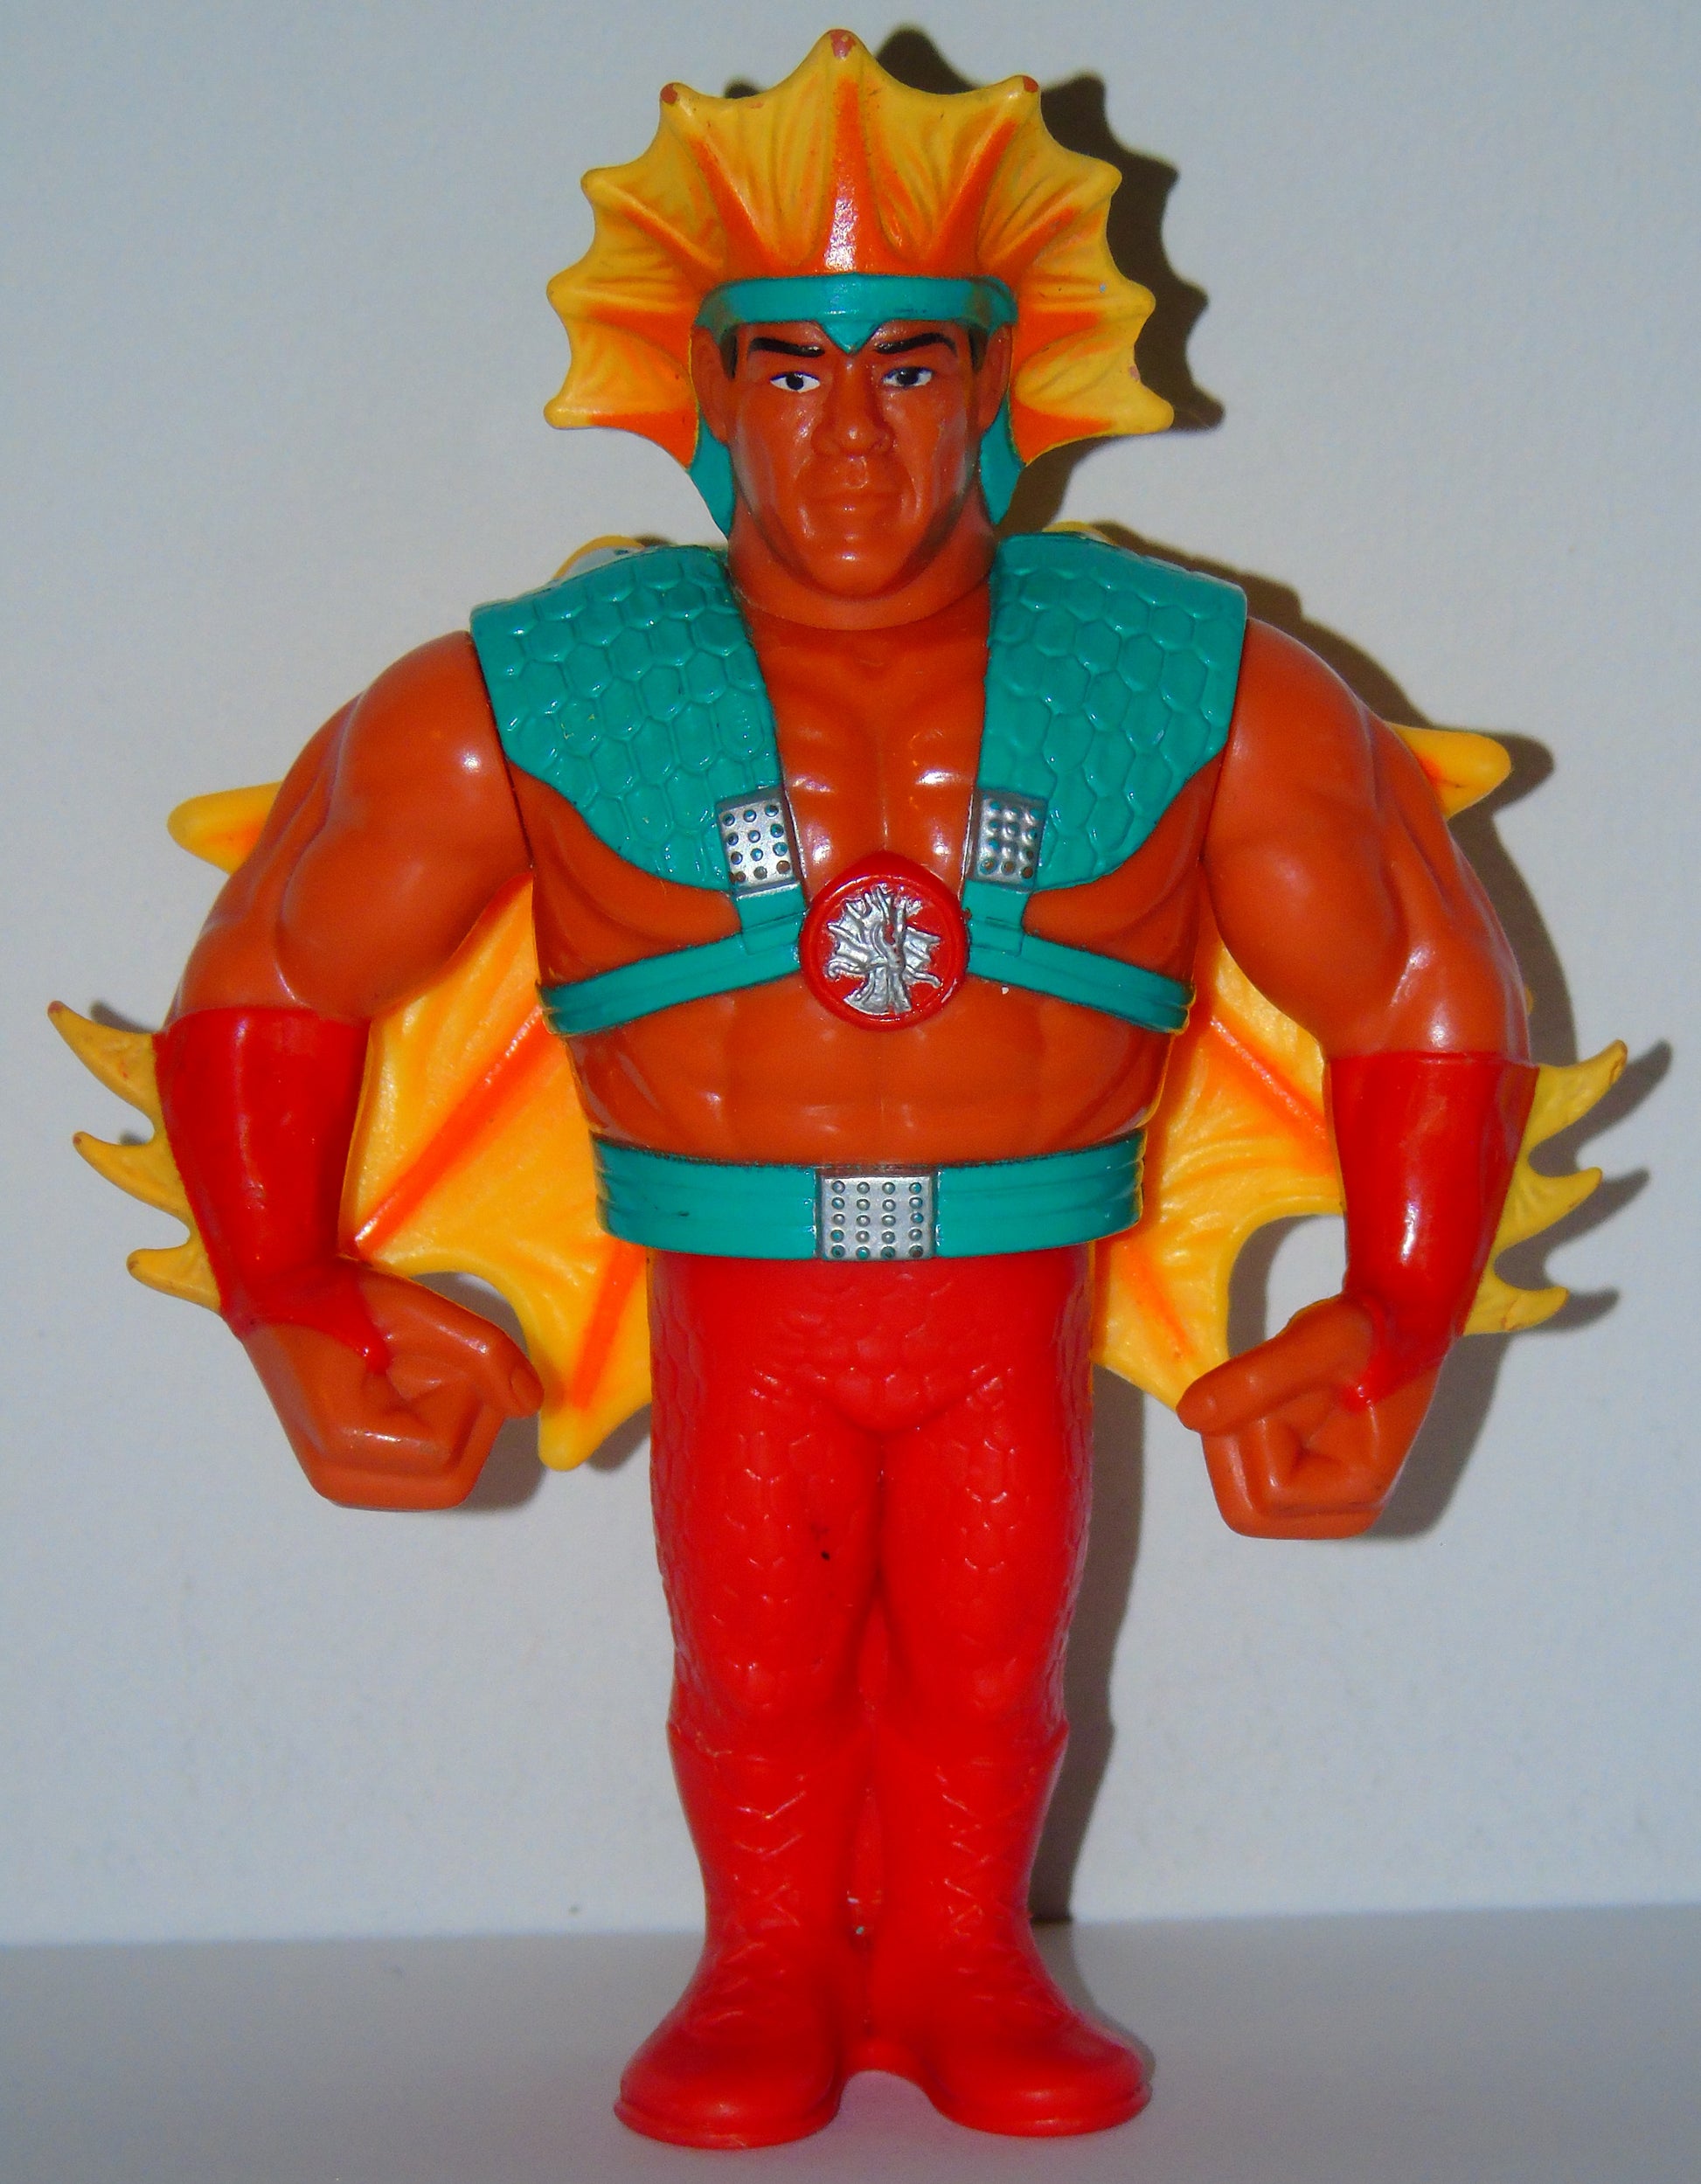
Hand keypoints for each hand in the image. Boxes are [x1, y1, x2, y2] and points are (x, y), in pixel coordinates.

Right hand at [242, 1266, 542, 1509]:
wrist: (280, 1296)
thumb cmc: (341, 1298)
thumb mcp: (420, 1313)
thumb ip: (484, 1354)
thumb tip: (532, 1402)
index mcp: (344, 1445)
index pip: (445, 1451)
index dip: (470, 1400)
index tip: (445, 1352)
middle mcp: (339, 1479)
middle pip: (451, 1481)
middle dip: (472, 1421)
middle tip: (449, 1365)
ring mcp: (343, 1484)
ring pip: (443, 1482)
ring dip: (456, 1425)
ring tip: (419, 1372)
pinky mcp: (353, 1476)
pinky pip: (424, 1474)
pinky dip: (439, 1432)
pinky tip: (412, 1391)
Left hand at [1177, 1296, 1438, 1538]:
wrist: (1391, 1324)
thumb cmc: (1368, 1333)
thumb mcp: (1320, 1341)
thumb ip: (1255, 1380)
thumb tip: (1189, 1416)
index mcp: (1359, 1497)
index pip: (1269, 1492)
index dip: (1260, 1431)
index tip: (1297, 1384)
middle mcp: (1342, 1516)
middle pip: (1245, 1510)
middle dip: (1241, 1440)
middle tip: (1276, 1387)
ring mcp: (1319, 1509)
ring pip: (1235, 1492)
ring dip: (1239, 1431)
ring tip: (1285, 1392)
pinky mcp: (1299, 1490)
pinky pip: (1237, 1475)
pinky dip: (1239, 1431)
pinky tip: (1278, 1402)